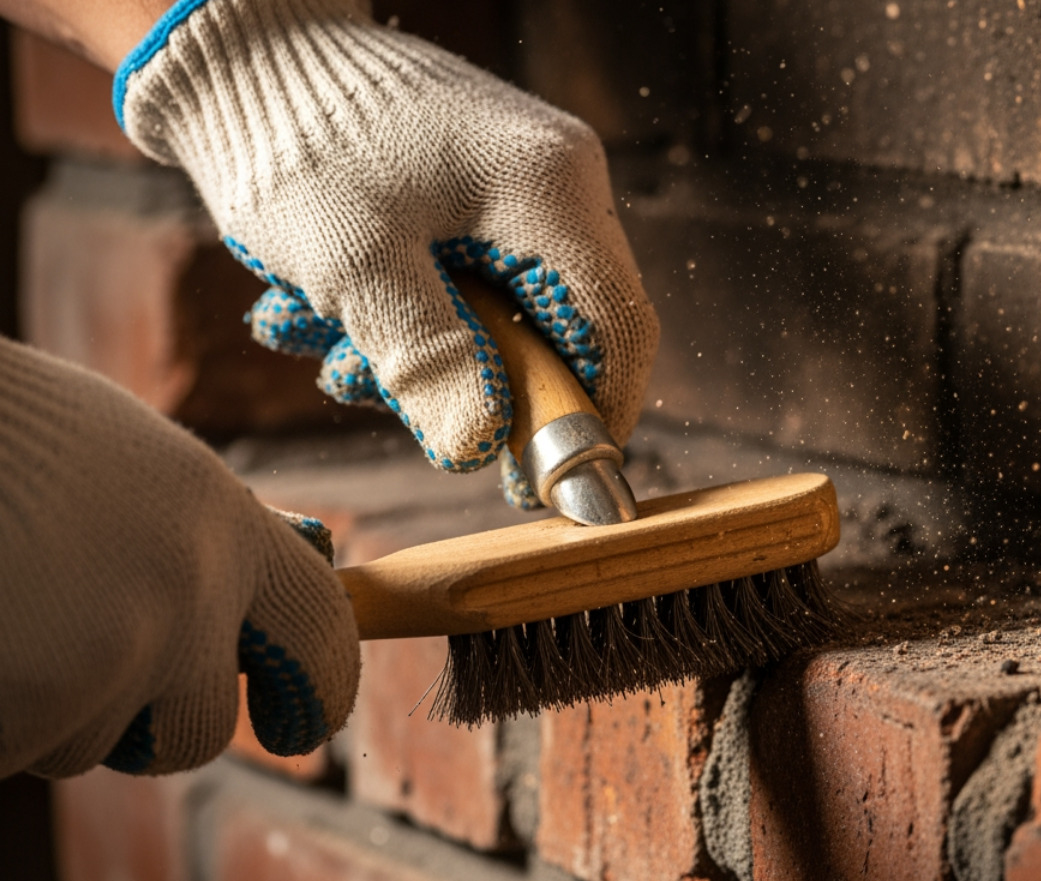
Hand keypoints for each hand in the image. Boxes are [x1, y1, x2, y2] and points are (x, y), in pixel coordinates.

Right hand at [0, 341, 358, 777]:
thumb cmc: (8, 433)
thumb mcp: (130, 463)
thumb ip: (197, 541)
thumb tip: (252, 617)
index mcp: (228, 524)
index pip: (323, 637)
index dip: (316, 693)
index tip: (298, 724)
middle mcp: (190, 595)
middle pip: (198, 731)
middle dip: (146, 730)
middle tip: (84, 680)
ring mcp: (111, 656)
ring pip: (85, 744)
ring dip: (42, 709)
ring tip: (6, 614)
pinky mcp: (34, 705)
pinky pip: (13, 748)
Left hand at [114, 0, 659, 506]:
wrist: (236, 52)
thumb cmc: (294, 140)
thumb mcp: (354, 265)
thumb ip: (427, 360)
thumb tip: (479, 448)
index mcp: (551, 191)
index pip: (618, 331)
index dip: (590, 420)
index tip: (536, 482)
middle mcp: (558, 185)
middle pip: (563, 333)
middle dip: (475, 383)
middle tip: (381, 392)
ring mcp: (521, 188)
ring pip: (508, 318)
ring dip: (419, 352)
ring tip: (324, 340)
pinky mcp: (479, 196)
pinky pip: (472, 287)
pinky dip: (407, 316)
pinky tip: (327, 310)